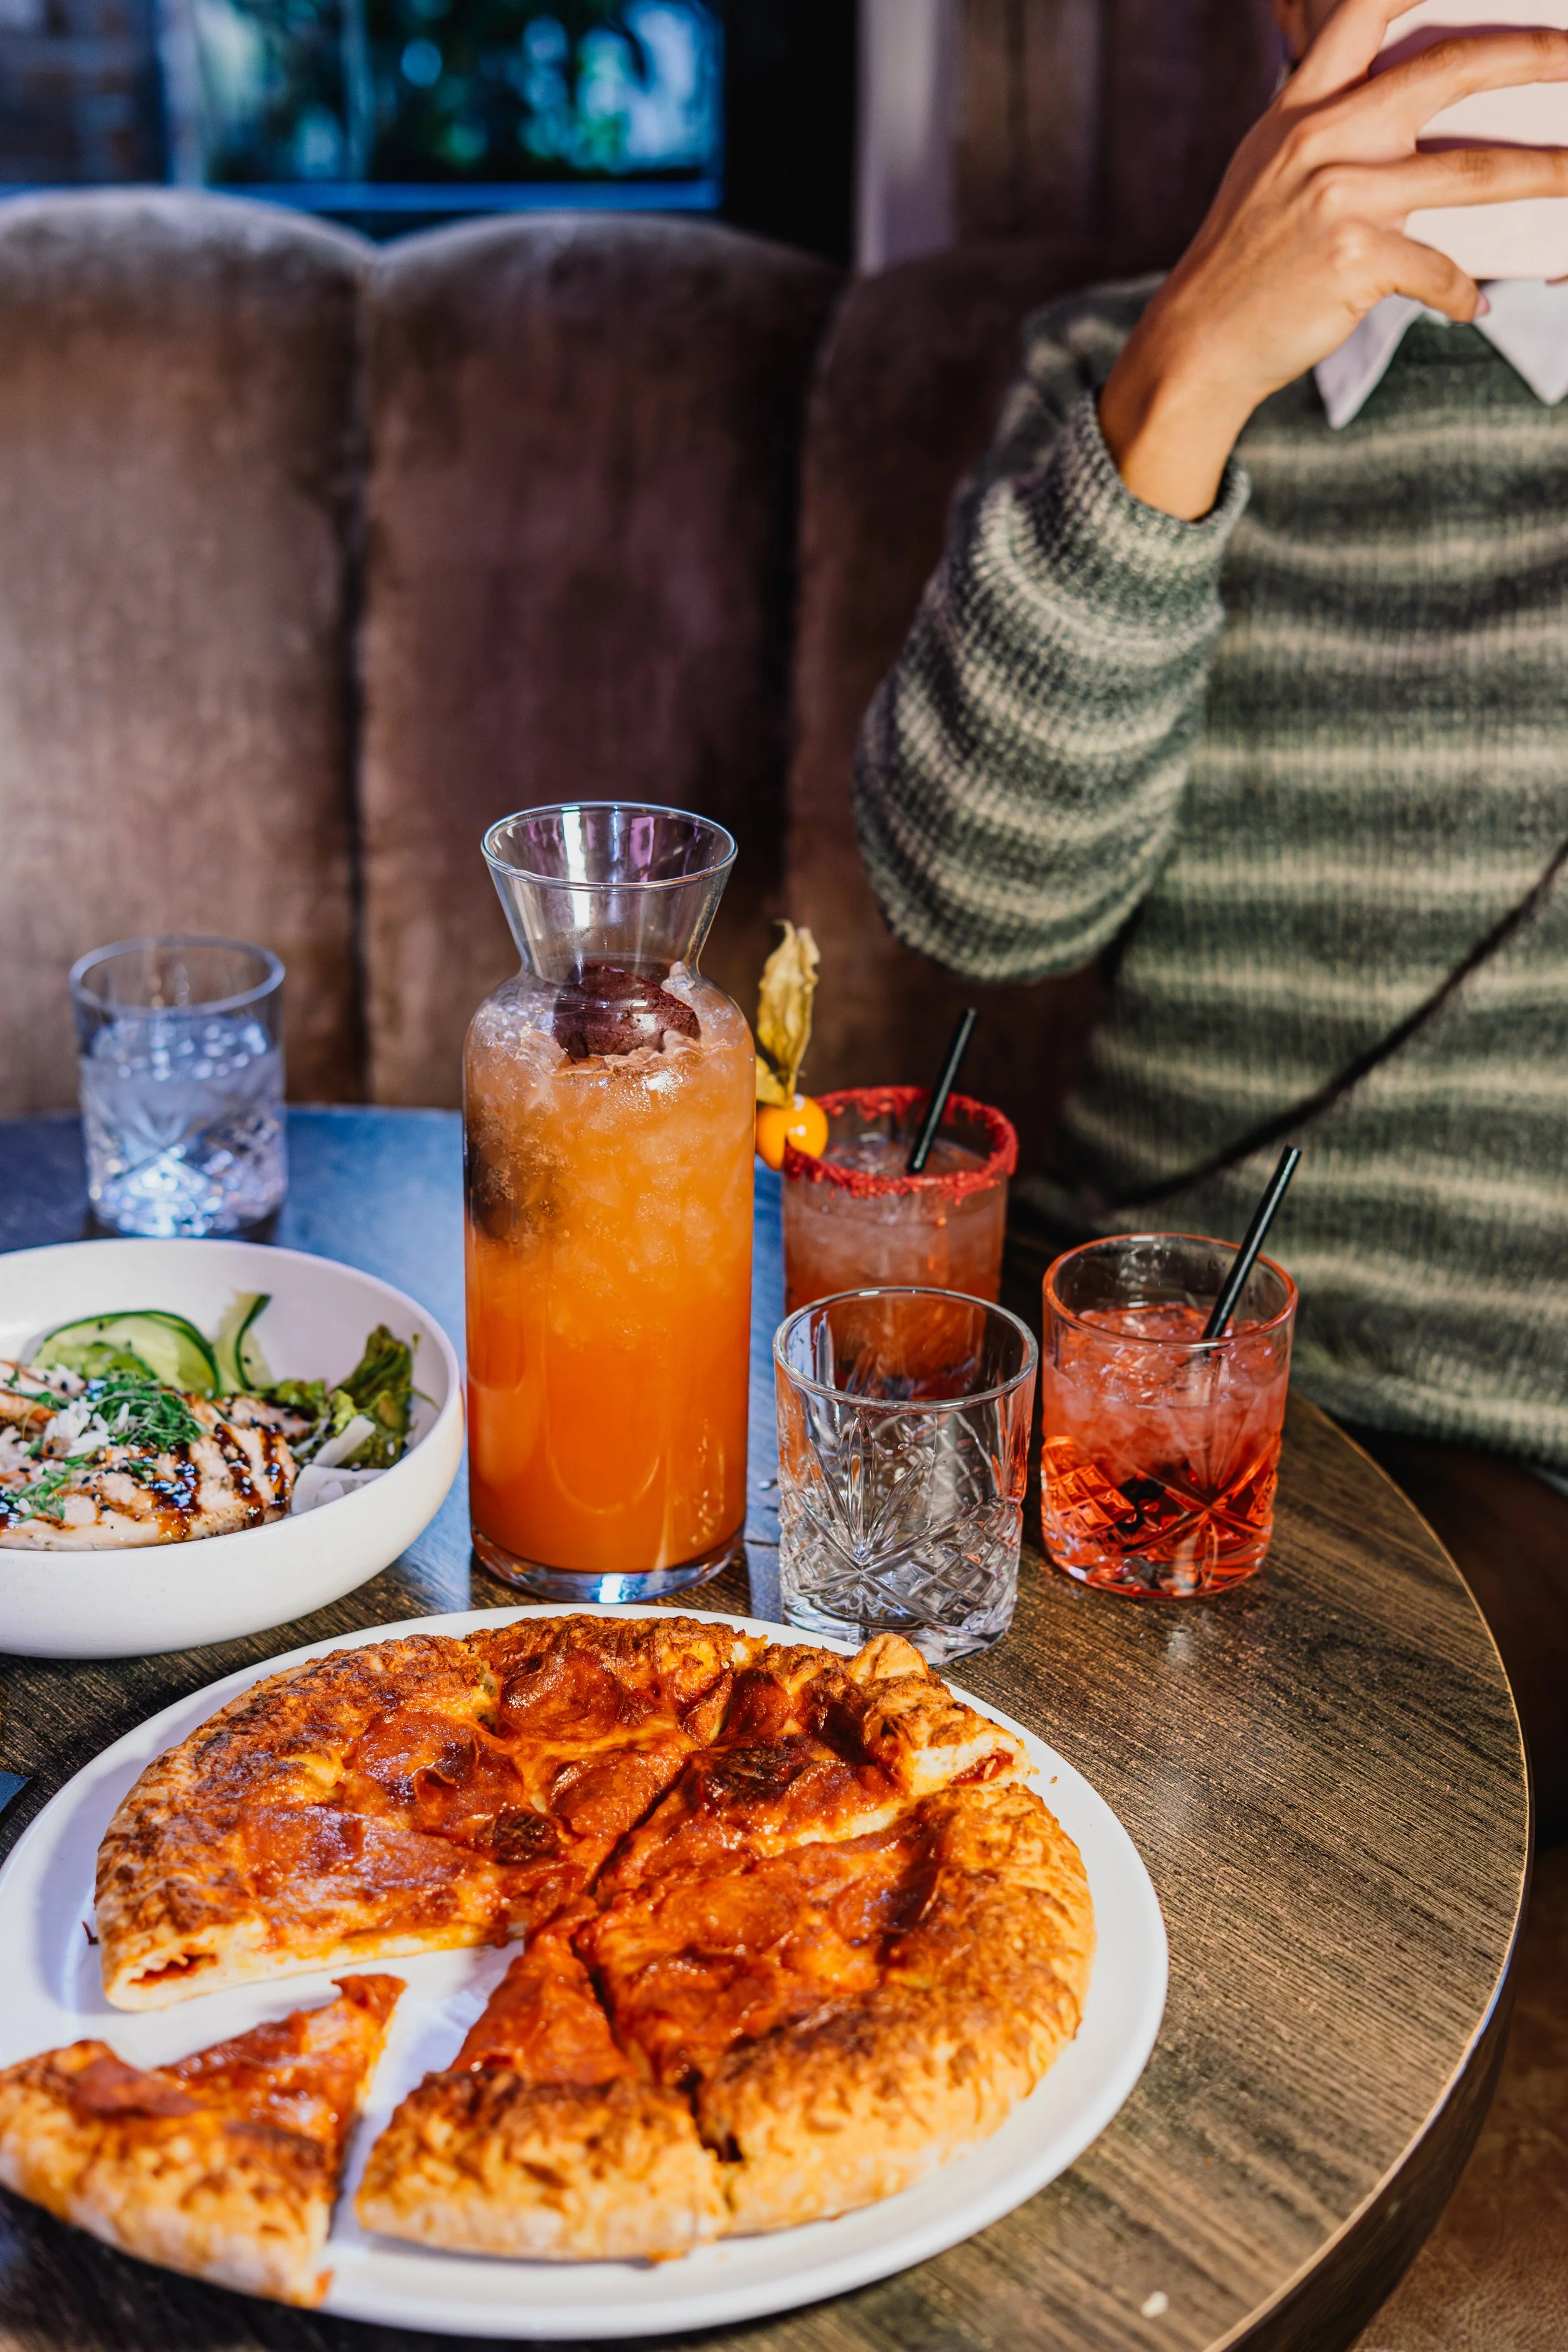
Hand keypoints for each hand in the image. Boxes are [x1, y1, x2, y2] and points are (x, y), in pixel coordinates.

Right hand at [1099, 0, 1567, 518]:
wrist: (1201, 342)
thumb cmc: (1247, 260)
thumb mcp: (1270, 170)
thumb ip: (1329, 128)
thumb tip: (1410, 116)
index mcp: (1302, 107)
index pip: (1365, 11)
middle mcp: (1322, 138)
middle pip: (1449, 70)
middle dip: (1530, 57)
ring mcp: (1340, 197)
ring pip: (1471, 172)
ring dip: (1541, 173)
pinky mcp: (1355, 259)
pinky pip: (1439, 269)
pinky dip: (1461, 293)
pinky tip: (1472, 306)